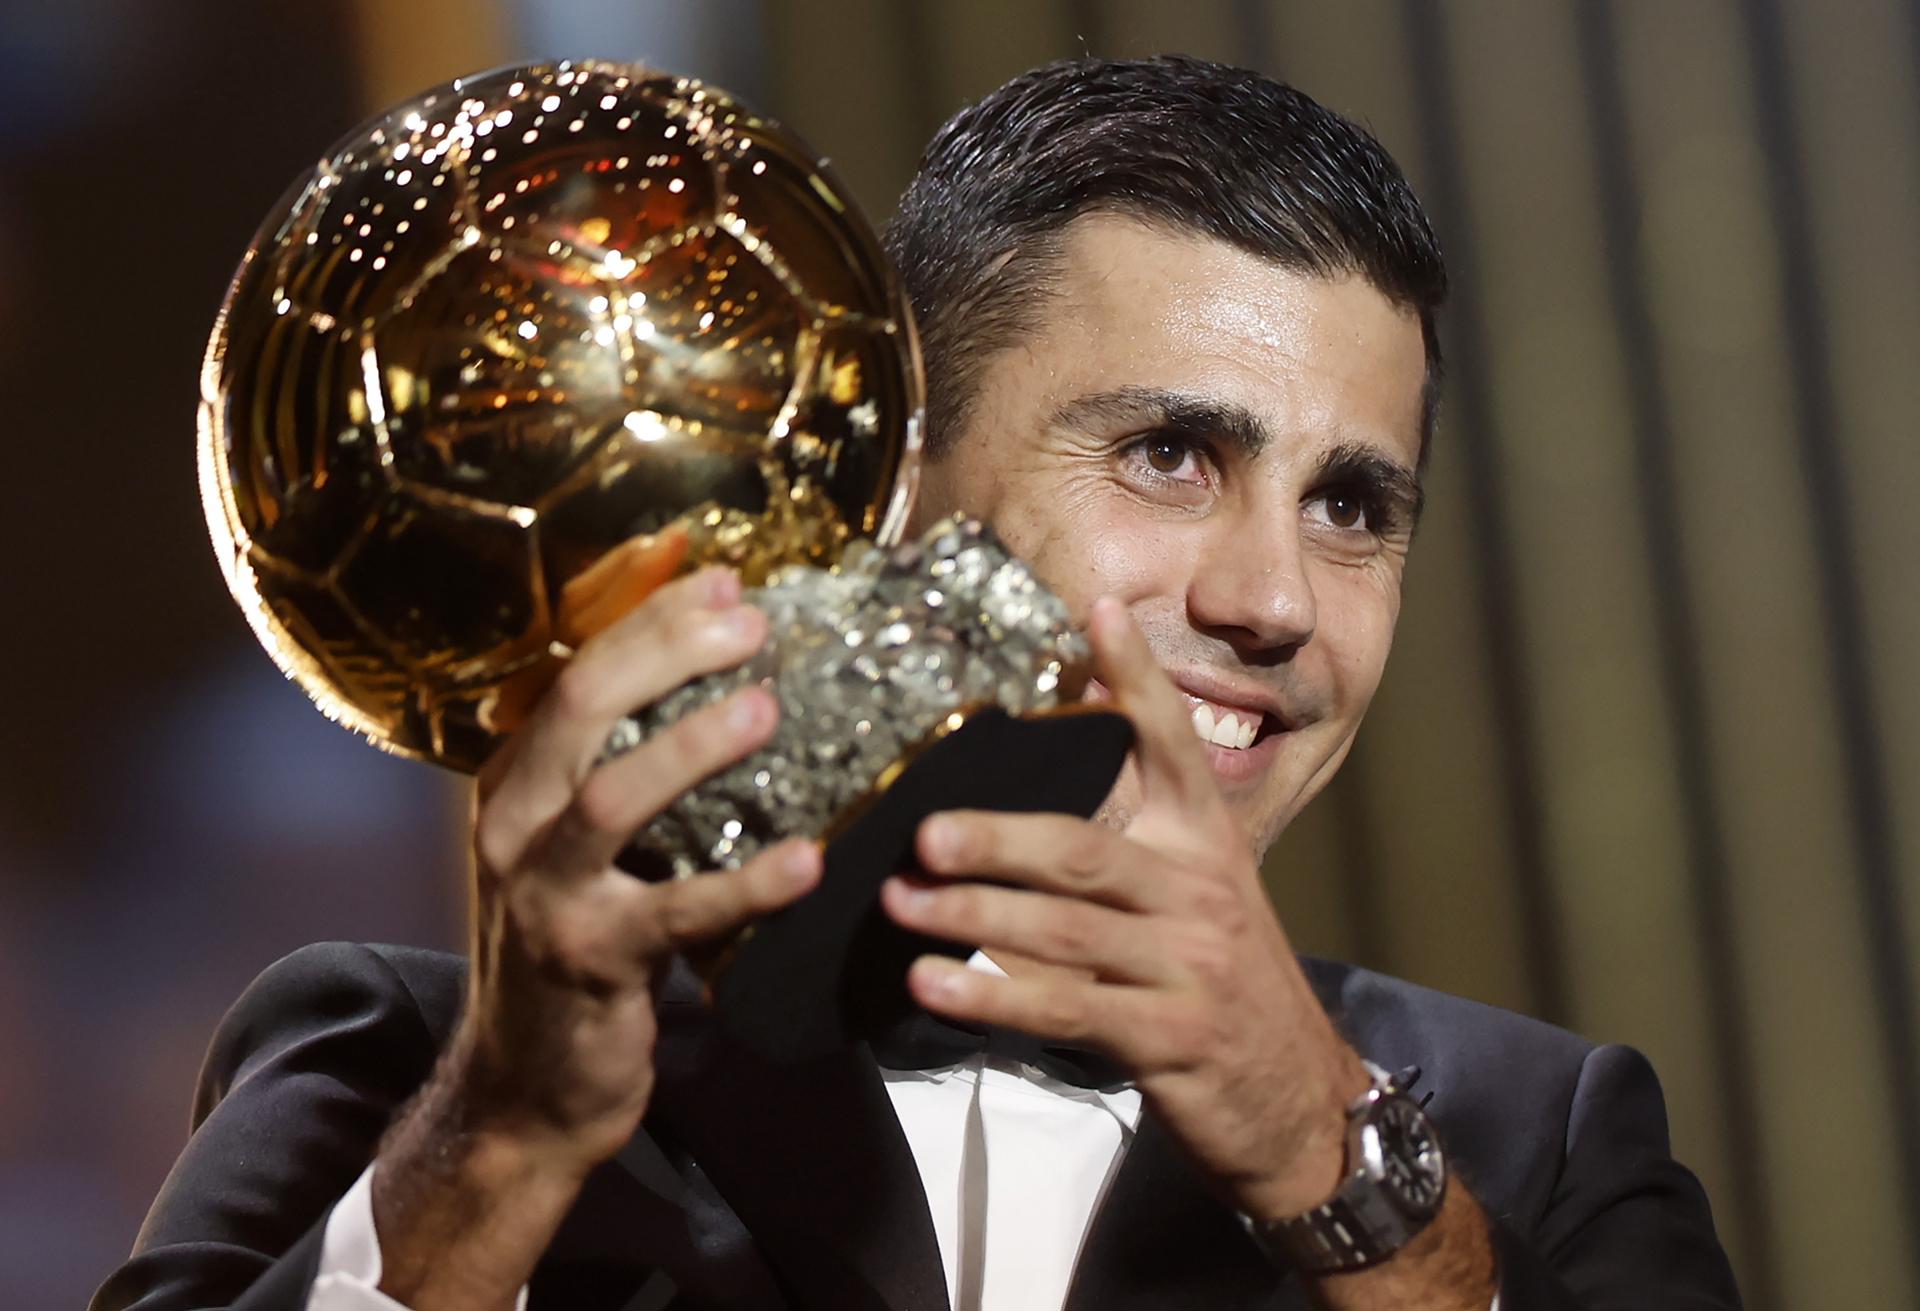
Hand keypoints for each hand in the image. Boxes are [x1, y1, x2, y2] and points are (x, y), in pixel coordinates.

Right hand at [374, 538, 821, 1307]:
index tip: (728, 583)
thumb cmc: (574, 944)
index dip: (652, 619)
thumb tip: (709, 672)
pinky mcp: (590, 960)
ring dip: (691, 747)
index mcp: (516, 781)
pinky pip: (675, 912)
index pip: (576, 671)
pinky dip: (745, 885)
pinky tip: (806, 862)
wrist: (523, 1086)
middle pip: (583, 708)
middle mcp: (512, 823)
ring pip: (612, 797)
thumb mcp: (579, 846)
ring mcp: (543, 893)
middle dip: (667, 652)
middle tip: (753, 623)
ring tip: (766, 710)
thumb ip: (622, 766)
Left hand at [880, 597, 1367, 1219]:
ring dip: (974, 919)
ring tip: (900, 905)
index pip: (1172, 743)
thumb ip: (1138, 819)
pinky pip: (1067, 1011)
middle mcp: (1200, 892)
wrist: (1298, 1099)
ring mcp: (1189, 967)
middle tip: (924, 832)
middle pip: (1086, 850)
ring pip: (1066, 932)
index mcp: (1206, 841)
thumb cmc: (1223, 982)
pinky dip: (992, 997)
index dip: (1135, 677)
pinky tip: (933, 986)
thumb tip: (1065, 726)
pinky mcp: (1169, 1040)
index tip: (1097, 609)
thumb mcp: (1198, 890)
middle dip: (998, 838)